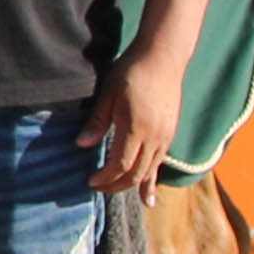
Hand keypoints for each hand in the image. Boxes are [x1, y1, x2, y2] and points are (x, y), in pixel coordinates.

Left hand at [87, 48, 187, 192]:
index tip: (90, 181)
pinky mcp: (171, 133)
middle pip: (136, 173)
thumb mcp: (109, 93)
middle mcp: (155, 137)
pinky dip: (152, 179)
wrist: (163, 57)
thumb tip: (82, 145)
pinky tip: (149, 196)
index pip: (120, 164)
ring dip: (133, 184)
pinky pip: (160, 162)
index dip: (105, 177)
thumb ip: (97, 121)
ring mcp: (166, 136)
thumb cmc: (132, 71)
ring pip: (150, 170)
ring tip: (117, 192)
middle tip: (99, 189)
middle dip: (116, 185)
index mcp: (136, 128)